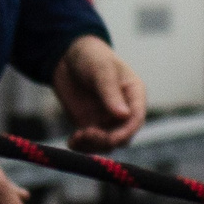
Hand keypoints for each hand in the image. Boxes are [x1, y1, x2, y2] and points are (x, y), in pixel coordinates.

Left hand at [53, 34, 146, 151]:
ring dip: (93, 145)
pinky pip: (89, 143)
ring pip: (106, 143)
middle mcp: (123, 110)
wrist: (67, 56)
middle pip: (123, 136)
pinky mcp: (90, 124)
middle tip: (86, 134)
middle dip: (107, 140)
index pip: (137, 118)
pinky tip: (72, 141)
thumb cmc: (91, 56)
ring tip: (76, 137)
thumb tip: (124, 115)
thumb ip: (110, 92)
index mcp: (134, 94)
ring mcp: (106, 119)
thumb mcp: (101, 70)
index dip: (126, 132)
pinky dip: (82, 147)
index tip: (111, 138)